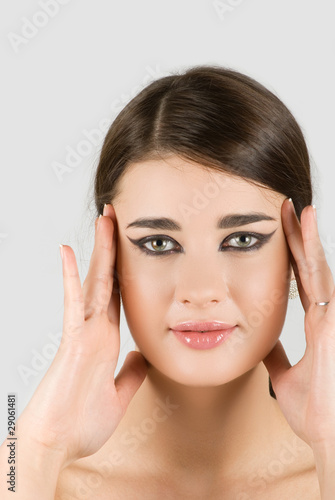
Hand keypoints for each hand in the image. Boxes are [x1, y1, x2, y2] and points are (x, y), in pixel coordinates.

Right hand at [18, 204, 147, 466]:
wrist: (58, 446)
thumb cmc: (82, 423)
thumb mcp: (119, 395)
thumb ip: (131, 374)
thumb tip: (143, 356)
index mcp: (107, 339)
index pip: (120, 295)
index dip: (125, 269)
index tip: (131, 245)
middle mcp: (95, 329)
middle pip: (108, 280)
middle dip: (113, 247)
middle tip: (117, 217)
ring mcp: (82, 332)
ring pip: (93, 283)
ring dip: (99, 251)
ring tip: (104, 221)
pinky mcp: (71, 341)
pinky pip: (72, 304)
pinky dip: (71, 278)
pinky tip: (67, 253)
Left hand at [263, 198, 334, 450]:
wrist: (331, 437)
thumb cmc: (317, 413)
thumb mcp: (285, 378)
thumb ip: (275, 358)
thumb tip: (259, 345)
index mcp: (317, 325)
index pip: (302, 283)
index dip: (293, 258)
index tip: (281, 234)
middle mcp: (327, 315)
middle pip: (310, 268)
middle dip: (298, 238)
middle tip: (287, 208)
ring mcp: (332, 317)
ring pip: (318, 268)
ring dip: (307, 238)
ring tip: (299, 209)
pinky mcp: (332, 322)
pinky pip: (321, 281)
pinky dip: (314, 256)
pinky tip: (307, 230)